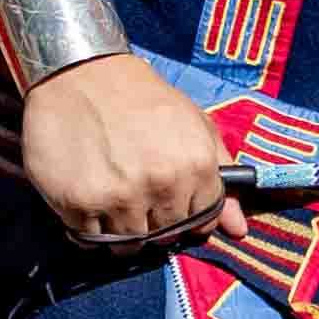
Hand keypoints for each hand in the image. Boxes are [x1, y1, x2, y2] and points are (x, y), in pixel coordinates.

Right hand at [19, 53, 259, 259]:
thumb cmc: (139, 98)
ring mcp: (120, 197)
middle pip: (166, 236)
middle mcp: (162, 185)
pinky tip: (88, 201)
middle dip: (154, 221)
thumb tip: (239, 230)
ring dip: (122, 230)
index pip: (202, 220)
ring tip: (111, 199)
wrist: (79, 73)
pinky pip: (91, 239)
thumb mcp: (193, 122)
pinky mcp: (80, 203)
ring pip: (130, 245)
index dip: (186, 213)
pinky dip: (90, 229)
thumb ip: (221, 173)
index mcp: (195, 165)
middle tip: (136, 194)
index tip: (171, 204)